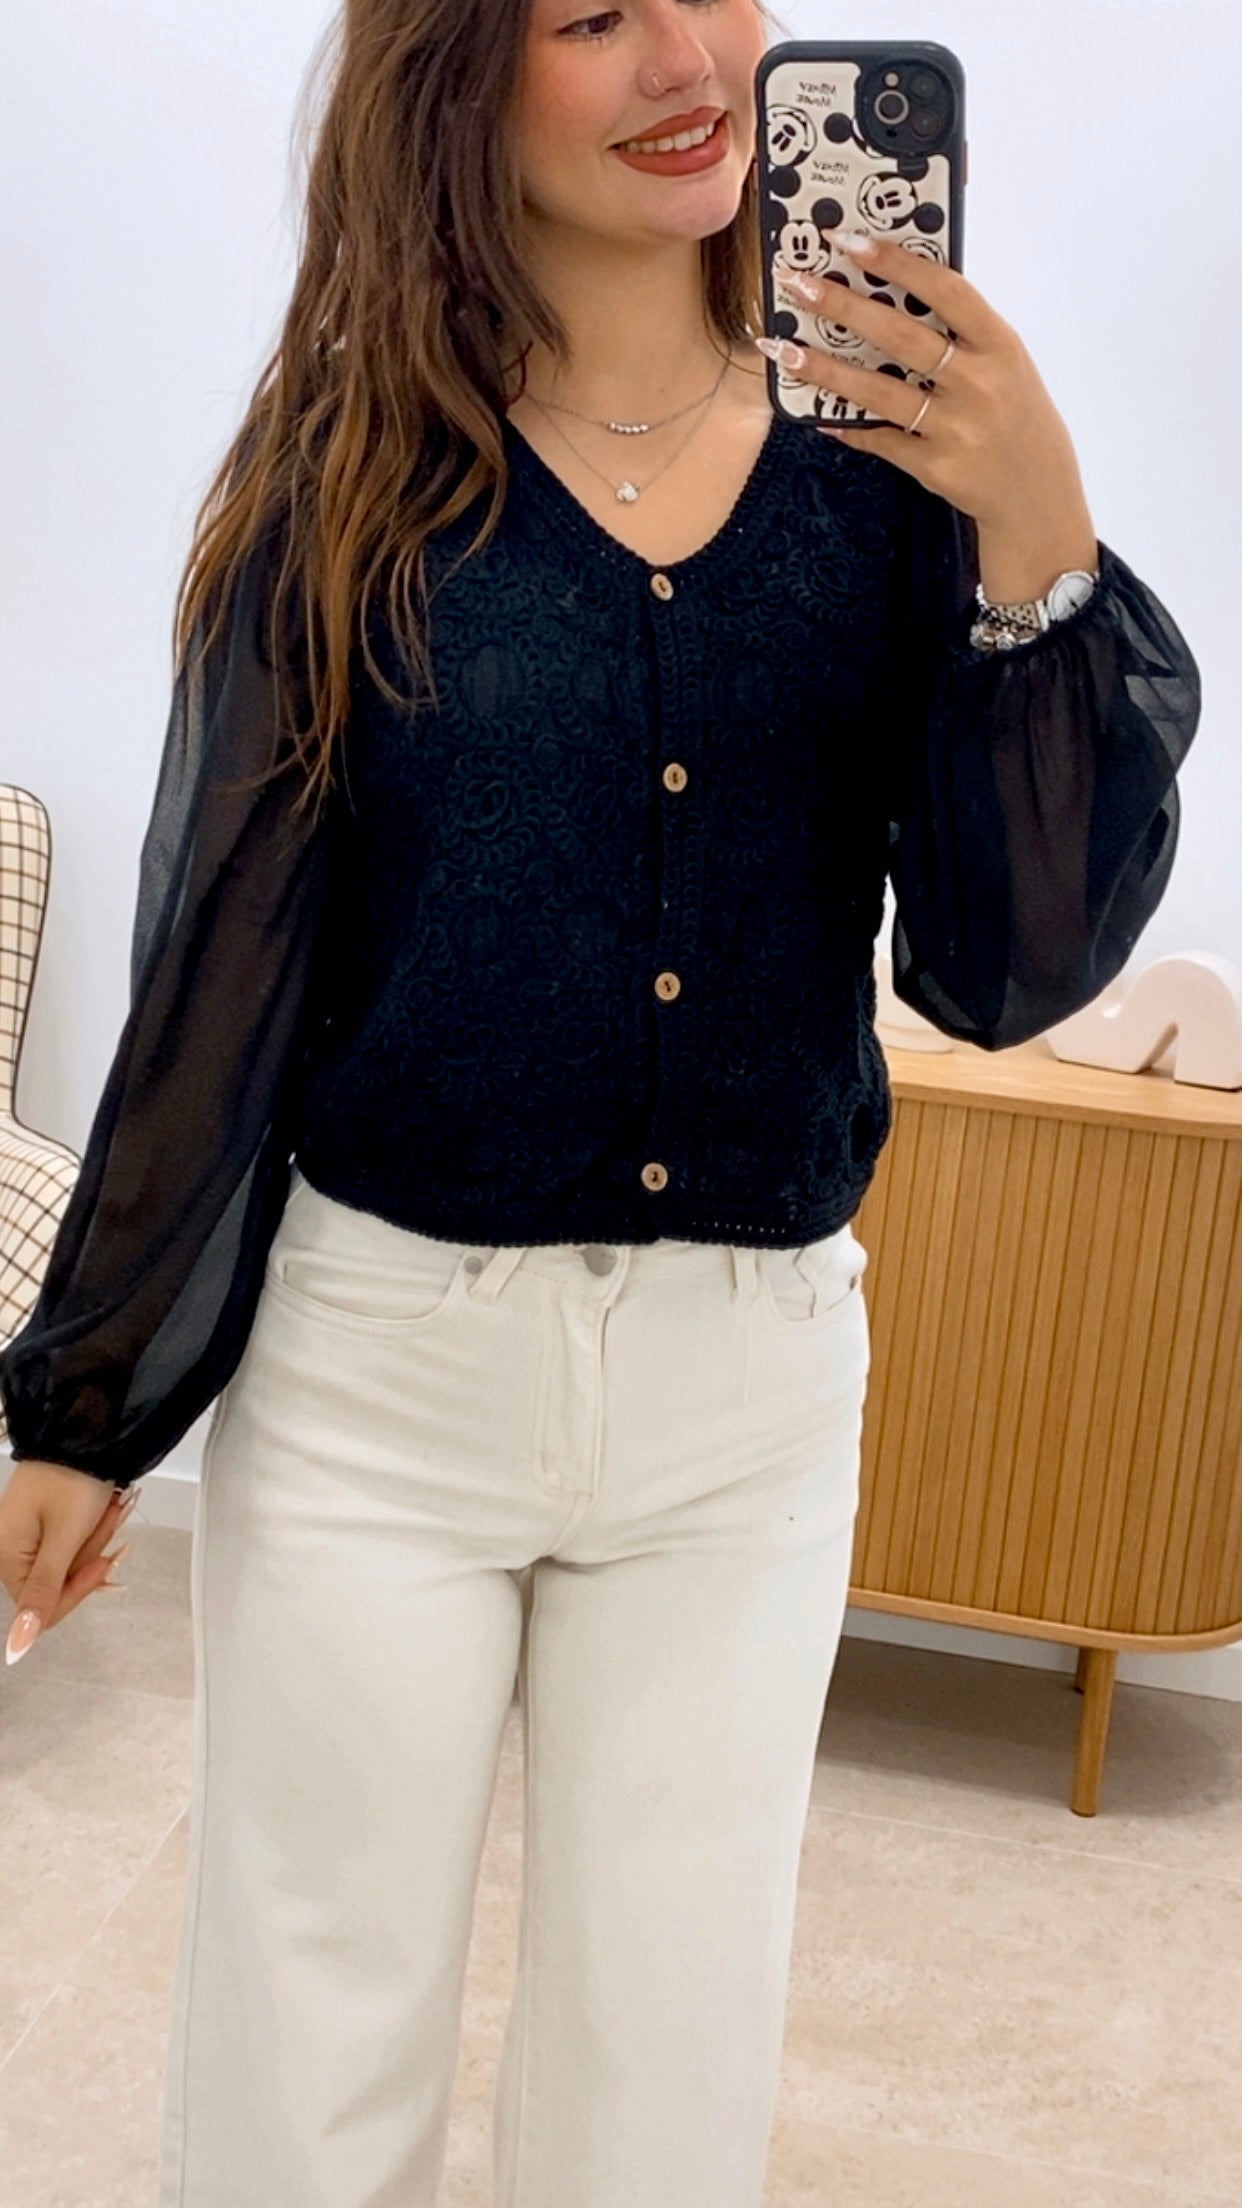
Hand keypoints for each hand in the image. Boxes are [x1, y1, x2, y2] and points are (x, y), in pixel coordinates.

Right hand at [1, 1460, 135, 1664]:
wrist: (84, 1429)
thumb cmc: (74, 1480)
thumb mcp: (65, 1539)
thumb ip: (44, 1593)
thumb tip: (17, 1648)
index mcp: (7, 1557)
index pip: (42, 1607)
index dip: (78, 1589)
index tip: (105, 1559)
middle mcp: (10, 1549)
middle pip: (59, 1582)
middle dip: (90, 1553)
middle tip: (104, 1515)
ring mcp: (26, 1534)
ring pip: (71, 1561)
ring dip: (96, 1535)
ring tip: (106, 1504)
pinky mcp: (43, 1521)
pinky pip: (71, 1540)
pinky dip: (92, 1526)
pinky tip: (104, 1504)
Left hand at [763, 232, 1097, 569]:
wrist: (1038, 495)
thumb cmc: (1017, 416)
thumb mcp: (1007, 364)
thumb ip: (963, 332)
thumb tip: (896, 288)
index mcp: (1000, 344)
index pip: (945, 291)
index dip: (896, 263)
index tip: (849, 241)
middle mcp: (979, 383)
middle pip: (900, 337)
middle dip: (843, 306)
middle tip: (796, 284)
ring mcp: (956, 428)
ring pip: (879, 392)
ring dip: (826, 369)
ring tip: (784, 349)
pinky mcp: (936, 467)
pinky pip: (880, 441)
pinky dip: (848, 427)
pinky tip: (817, 416)